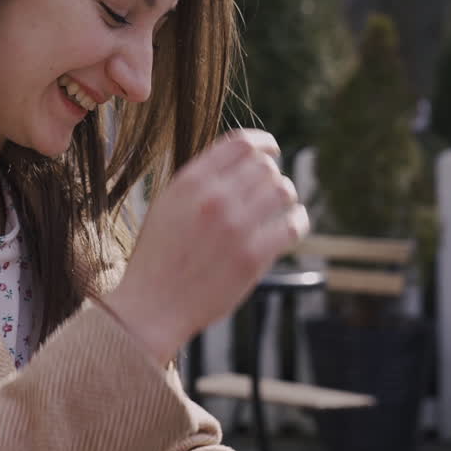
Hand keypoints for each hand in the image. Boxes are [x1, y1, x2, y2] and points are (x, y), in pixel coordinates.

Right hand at [102, 129, 309, 364]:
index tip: (271, 150)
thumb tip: (240, 162)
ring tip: (283, 207)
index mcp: (190, 182)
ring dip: (286, 196)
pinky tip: (293, 225)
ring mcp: (235, 227)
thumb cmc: (160, 258)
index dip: (263, 143)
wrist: (152, 307)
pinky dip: (298, 221)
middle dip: (272, 175)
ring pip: (282, 190)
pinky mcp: (252, 257)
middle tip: (270, 190)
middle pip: (264, 166)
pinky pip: (292, 225)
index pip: (240, 144)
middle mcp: (213, 198)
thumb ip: (200, 182)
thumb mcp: (168, 206)